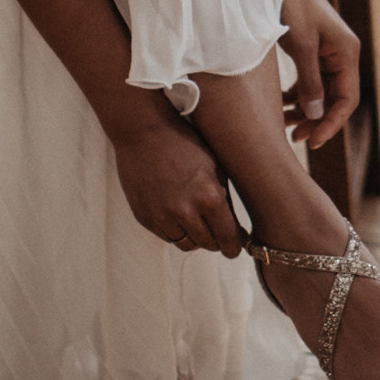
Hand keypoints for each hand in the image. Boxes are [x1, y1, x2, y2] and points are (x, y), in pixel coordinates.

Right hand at [107, 109, 241, 254]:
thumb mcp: (215, 166)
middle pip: (208, 245)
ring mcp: (163, 217)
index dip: (234, 246)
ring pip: (187, 244)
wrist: (143, 132)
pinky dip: (175, 230)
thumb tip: (237, 230)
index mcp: (210, 198)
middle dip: (216, 240)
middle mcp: (186, 212)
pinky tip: (177, 211)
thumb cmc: (185, 143)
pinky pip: (167, 236)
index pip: (228, 239)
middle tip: (218, 230)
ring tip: (196, 218)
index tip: (235, 247)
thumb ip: (225, 199)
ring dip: (195, 236)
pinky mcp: (145, 218)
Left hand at [278, 0, 360, 147]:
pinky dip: (297, 95)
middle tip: (296, 139)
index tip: (313, 140)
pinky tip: (282, 106)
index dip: (331, 123)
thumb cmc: (292, 4)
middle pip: (335, 99)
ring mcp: (327, 53)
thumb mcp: (300, 46)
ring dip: (305, 110)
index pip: (347, 99)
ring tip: (285, 126)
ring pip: (321, 92)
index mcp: (346, 53)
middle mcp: (341, 55)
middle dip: (317, 120)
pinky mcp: (312, 51)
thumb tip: (316, 116)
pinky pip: (310, 81)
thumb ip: (309, 82)